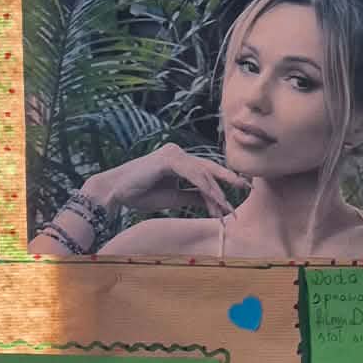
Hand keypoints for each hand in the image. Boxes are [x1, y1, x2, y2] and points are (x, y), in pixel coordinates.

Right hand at [81, 144, 248, 219]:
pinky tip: (216, 199)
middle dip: (230, 181)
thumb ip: (193, 196)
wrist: (114, 193)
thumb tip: (214, 201)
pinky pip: (193, 175)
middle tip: (248, 190)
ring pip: (204, 174)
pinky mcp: (169, 159)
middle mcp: (178, 153)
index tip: (242, 191)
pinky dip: (206, 188)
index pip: (206, 171)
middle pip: (209, 169)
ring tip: (228, 208)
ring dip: (217, 193)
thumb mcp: (174, 197)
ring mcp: (174, 154)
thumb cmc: (140, 194)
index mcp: (179, 160)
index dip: (224, 181)